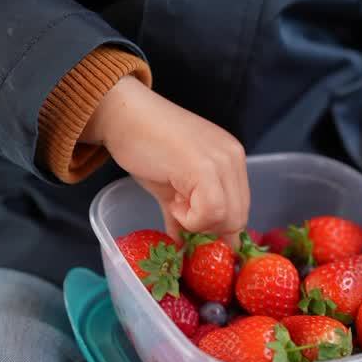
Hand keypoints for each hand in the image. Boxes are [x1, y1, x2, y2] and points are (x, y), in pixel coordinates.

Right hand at [83, 76, 249, 245]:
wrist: (121, 115)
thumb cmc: (142, 142)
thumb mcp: (173, 181)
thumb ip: (187, 209)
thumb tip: (186, 246)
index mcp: (231, 158)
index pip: (240, 209)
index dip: (215, 226)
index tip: (190, 225)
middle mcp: (233, 158)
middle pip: (238, 218)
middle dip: (207, 227)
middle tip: (178, 211)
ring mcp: (221, 162)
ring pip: (228, 219)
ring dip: (197, 222)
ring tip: (173, 202)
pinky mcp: (204, 168)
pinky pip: (210, 213)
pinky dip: (190, 219)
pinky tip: (171, 201)